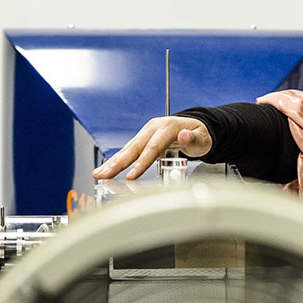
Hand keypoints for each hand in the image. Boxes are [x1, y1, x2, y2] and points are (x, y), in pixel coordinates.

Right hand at [91, 116, 212, 179]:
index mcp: (167, 127)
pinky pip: (128, 150)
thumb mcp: (203, 137)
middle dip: (118, 163)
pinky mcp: (143, 139)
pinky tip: (107, 169)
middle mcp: (154, 128)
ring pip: (127, 149)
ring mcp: (147, 133)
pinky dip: (117, 160)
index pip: (153, 147)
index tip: (132, 176)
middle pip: (134, 147)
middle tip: (104, 175)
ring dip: (112, 162)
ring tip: (98, 174)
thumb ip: (194, 138)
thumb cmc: (200, 134)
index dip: (142, 162)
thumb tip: (184, 135)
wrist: (196, 127)